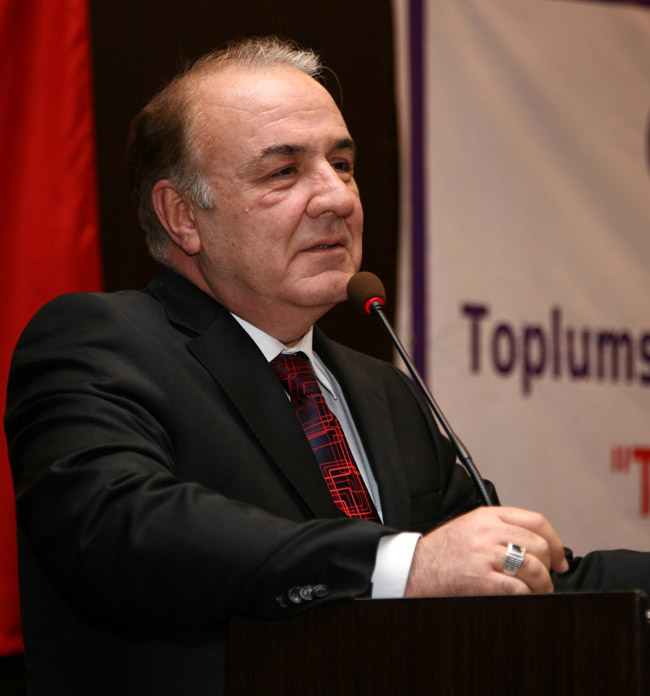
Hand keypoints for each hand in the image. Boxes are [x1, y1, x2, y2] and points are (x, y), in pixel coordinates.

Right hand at [404, 506, 568, 596]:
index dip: (556, 542)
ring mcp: (484, 555)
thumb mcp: (471, 526)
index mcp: (488, 516)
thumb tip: (537, 546)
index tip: (560, 558)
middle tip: (546, 578)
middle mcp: (488, 532)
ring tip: (537, 591)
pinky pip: (518, 588)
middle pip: (538, 546)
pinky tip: (522, 597)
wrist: (416, 568)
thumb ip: (500, 528)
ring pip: (532, 567)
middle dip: (549, 567)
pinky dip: (526, 596)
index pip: (536, 521)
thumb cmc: (443, 551)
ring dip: (542, 585)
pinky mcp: (481, 579)